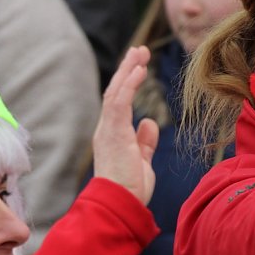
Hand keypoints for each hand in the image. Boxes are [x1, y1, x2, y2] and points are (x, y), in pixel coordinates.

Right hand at [93, 46, 158, 203]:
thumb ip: (144, 142)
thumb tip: (148, 123)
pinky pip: (119, 103)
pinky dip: (128, 85)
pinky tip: (139, 70)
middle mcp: (106, 129)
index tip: (140, 65)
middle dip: (127, 69)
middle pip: (114, 91)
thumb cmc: (129, 189)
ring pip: (115, 92)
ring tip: (140, 53)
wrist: (120, 205)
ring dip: (128, 70)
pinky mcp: (113, 133)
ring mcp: (107, 130)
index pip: (118, 102)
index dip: (128, 82)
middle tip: (140, 50)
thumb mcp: (141, 161)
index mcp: (112, 135)